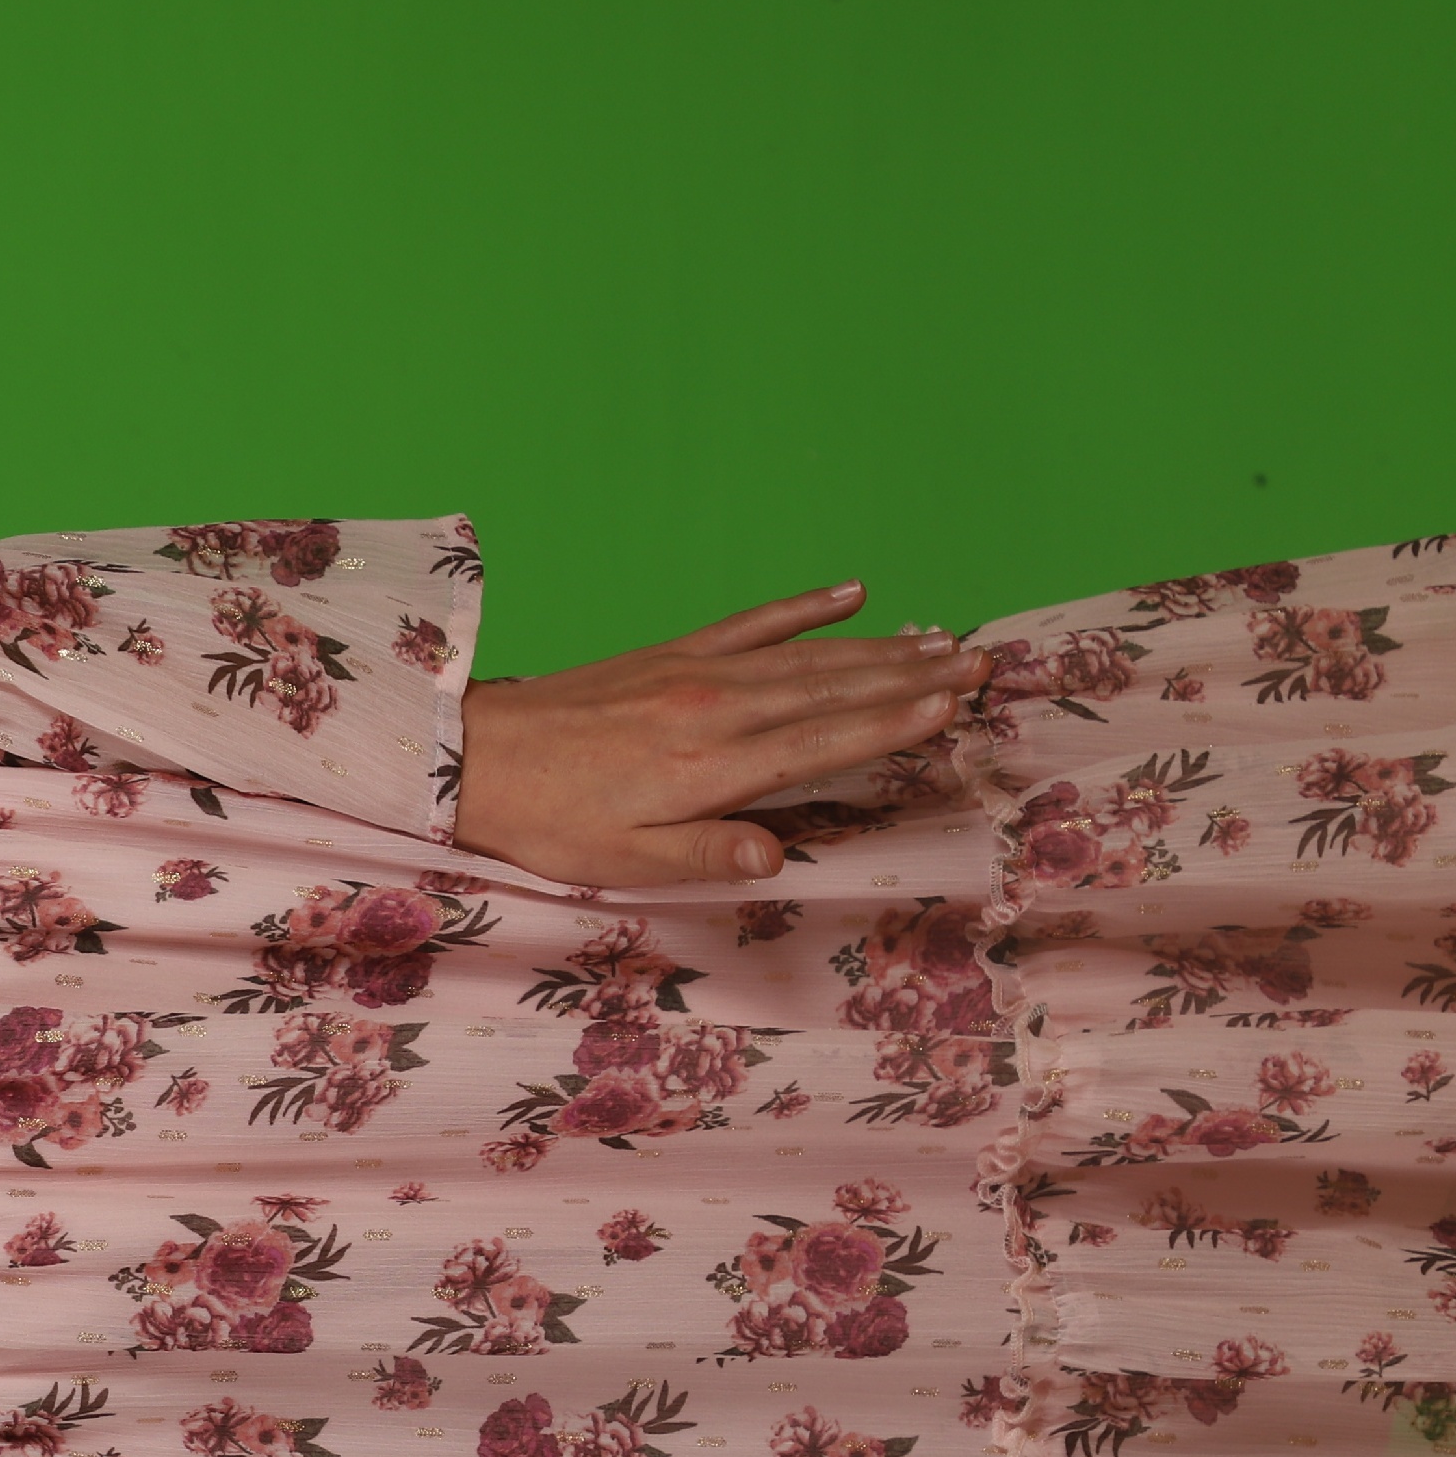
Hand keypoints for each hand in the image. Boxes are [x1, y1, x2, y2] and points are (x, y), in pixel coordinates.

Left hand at [453, 583, 980, 887]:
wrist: (474, 758)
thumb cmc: (551, 823)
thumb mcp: (624, 863)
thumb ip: (707, 853)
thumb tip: (778, 854)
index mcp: (709, 769)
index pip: (821, 744)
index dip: (890, 726)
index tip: (952, 706)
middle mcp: (713, 710)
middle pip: (831, 691)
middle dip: (910, 677)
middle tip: (980, 661)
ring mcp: (694, 673)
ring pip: (805, 656)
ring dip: (879, 647)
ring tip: (943, 638)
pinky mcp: (671, 654)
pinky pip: (750, 623)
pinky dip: (803, 607)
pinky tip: (851, 592)